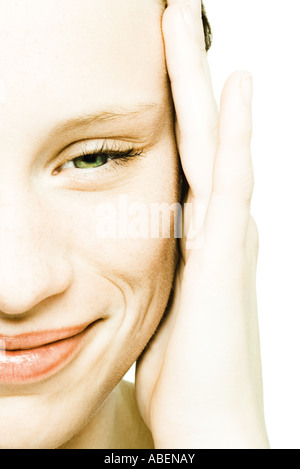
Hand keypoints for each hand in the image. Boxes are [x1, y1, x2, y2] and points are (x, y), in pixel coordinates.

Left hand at [135, 0, 268, 448]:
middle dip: (184, 78)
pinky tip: (238, 85)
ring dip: (205, 86)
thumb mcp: (164, 309)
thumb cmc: (183, 372)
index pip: (182, 158)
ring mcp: (226, 234)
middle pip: (197, 135)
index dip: (173, 111)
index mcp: (196, 235)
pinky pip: (232, 178)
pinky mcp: (227, 253)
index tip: (157, 67)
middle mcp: (218, 224)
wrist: (206, 419)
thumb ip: (165, 274)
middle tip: (173, 21)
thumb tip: (161, 259)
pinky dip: (237, 131)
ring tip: (190, 28)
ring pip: (215, 142)